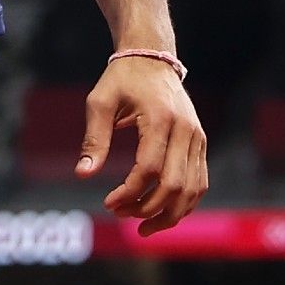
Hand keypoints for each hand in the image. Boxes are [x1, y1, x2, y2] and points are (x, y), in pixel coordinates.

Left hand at [77, 56, 207, 234]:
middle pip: (174, 185)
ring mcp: (197, 136)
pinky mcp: (200, 142)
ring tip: (142, 227)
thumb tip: (83, 173)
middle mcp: (185, 129)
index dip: (129, 193)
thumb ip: (94, 138)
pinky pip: (199, 183)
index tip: (108, 202)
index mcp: (160, 117)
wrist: (152, 58)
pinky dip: (184, 204)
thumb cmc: (122, 80)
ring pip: (192, 190)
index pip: (149, 168)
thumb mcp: (100, 101)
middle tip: (120, 213)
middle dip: (146, 209)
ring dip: (168, 215)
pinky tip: (162, 213)